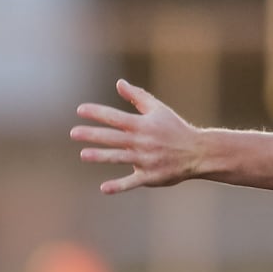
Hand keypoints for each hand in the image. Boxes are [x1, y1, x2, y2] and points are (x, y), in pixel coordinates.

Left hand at [70, 79, 203, 192]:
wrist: (198, 152)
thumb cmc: (175, 129)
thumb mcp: (158, 109)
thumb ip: (137, 96)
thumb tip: (119, 83)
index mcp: (143, 125)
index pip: (115, 117)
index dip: (97, 113)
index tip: (80, 110)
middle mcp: (142, 142)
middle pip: (113, 137)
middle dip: (93, 134)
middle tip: (74, 133)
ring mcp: (146, 160)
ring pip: (119, 157)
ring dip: (101, 156)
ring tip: (83, 155)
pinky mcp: (150, 176)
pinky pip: (132, 181)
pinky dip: (119, 186)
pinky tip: (104, 188)